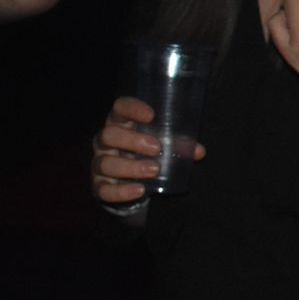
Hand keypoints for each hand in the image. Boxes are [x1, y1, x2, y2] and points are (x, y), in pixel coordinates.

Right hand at [89, 95, 205, 204]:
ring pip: (105, 163)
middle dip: (132, 141)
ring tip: (154, 170)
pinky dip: (122, 191)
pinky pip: (104, 190)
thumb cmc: (147, 152)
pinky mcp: (99, 186)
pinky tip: (139, 190)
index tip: (151, 115)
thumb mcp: (162, 143)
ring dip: (130, 167)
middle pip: (108, 135)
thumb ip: (179, 144)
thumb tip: (200, 151)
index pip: (119, 108)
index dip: (132, 108)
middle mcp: (105, 142)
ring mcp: (100, 163)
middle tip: (156, 148)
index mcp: (120, 123)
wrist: (132, 181)